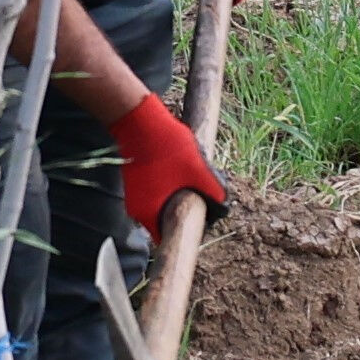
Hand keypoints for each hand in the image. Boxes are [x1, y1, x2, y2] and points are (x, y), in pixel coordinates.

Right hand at [108, 90, 228, 238]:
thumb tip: (224, 206)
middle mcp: (138, 211)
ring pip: (162, 208)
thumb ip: (213, 192)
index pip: (169, 239)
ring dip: (177, 200)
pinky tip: (180, 173)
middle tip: (202, 200)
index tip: (201, 222)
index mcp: (149, 215)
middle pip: (166, 224)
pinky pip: (156, 196)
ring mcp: (135, 198)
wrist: (138, 120)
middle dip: (185, 214)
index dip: (188, 233)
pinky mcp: (136, 184)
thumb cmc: (167, 146)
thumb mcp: (198, 170)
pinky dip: (169, 190)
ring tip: (192, 183)